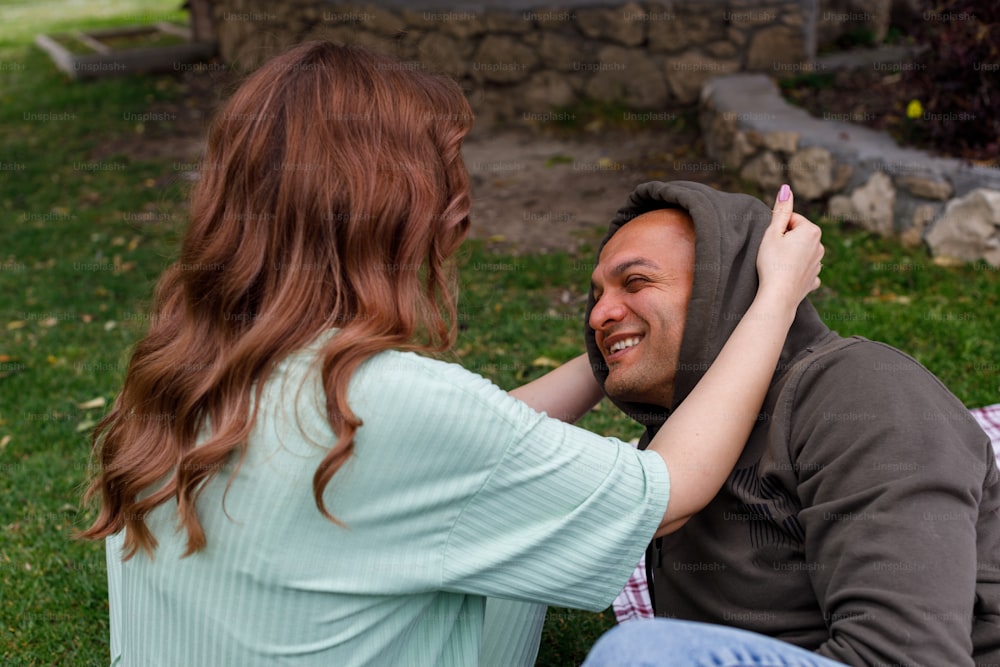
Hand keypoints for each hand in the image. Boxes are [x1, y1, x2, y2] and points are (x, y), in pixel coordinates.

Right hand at [756, 184, 823, 308]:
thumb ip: (780, 209)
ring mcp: (818, 264)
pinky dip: (796, 271)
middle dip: (785, 240)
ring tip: (777, 265)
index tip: (770, 240)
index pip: (791, 219)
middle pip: (797, 235)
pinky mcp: (814, 279)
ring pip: (801, 251)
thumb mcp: (772, 232)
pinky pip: (805, 269)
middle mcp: (820, 246)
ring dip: (790, 255)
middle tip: (772, 253)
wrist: (778, 296)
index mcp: (811, 231)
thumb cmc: (772, 263)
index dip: (777, 228)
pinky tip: (787, 276)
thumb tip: (786, 188)